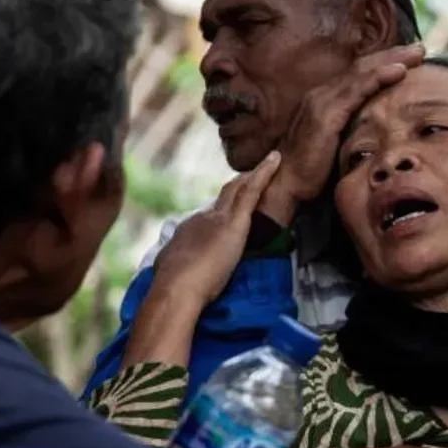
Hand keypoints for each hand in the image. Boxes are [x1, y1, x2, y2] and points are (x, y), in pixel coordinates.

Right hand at [153, 151, 280, 305]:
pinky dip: (264, 173)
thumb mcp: (172, 270)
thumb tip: (171, 266)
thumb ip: (178, 263)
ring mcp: (219, 218)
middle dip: (240, 185)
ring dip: (254, 176)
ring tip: (270, 163)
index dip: (222, 210)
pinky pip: (252, 191)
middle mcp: (203, 218)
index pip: (209, 216)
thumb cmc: (174, 288)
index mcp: (189, 230)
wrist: (176, 287)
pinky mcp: (234, 222)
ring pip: (239, 188)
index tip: (229, 207)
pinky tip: (275, 160)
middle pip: (225, 196)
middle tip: (253, 175)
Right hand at [259, 44, 425, 224]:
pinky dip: (379, 77)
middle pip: (363, 66)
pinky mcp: (326, 114)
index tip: (410, 60)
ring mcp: (323, 101)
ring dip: (392, 60)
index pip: (360, 75)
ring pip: (363, 72)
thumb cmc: (312, 171)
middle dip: (393, 55)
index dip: (385, 64)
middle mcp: (322, 94)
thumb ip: (352, 131)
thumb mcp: (337, 145)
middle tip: (420, 49)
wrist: (286, 185)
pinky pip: (356, 90)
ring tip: (417, 53)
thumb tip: (377, 132)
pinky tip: (399, 71)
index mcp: (326, 100)